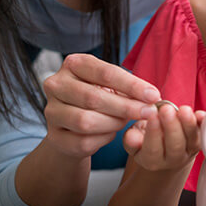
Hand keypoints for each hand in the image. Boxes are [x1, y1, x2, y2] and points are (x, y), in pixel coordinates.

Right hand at [41, 54, 159, 159]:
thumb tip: (152, 96)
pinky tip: (110, 133)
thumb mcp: (111, 86)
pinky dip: (103, 138)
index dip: (132, 85)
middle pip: (93, 97)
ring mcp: (51, 111)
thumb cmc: (98, 98)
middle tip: (148, 112)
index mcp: (73, 64)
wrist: (74, 126)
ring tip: (126, 121)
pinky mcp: (53, 136)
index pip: (105, 72)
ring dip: (113, 123)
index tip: (153, 95)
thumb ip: (127, 89)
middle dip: (126, 106)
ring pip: (86, 121)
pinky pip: (83, 141)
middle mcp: (56, 84)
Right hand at [123, 104, 205, 171]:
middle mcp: (172, 160)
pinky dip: (204, 124)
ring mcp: (189, 151)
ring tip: (183, 109)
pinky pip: (205, 134)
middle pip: (175, 146)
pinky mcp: (201, 142)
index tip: (152, 115)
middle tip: (166, 110)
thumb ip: (131, 138)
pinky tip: (201, 114)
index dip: (153, 132)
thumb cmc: (146, 139)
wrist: (165, 148)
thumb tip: (132, 137)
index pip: (153, 149)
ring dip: (188, 124)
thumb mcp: (134, 139)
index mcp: (151, 160)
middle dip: (171, 127)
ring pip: (192, 140)